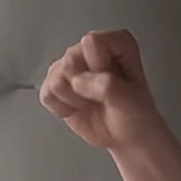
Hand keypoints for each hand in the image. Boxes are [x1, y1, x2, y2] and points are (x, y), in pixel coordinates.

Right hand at [39, 29, 161, 149]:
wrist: (126, 137)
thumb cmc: (134, 116)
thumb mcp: (130, 102)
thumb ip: (108, 87)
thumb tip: (78, 81)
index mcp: (116, 42)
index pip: (91, 42)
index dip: (99, 67)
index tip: (113, 83)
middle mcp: (91, 49)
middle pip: (70, 60)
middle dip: (84, 87)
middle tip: (101, 97)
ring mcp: (72, 64)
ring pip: (55, 77)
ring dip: (74, 99)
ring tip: (91, 102)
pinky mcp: (57, 81)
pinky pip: (46, 94)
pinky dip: (62, 109)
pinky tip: (78, 108)